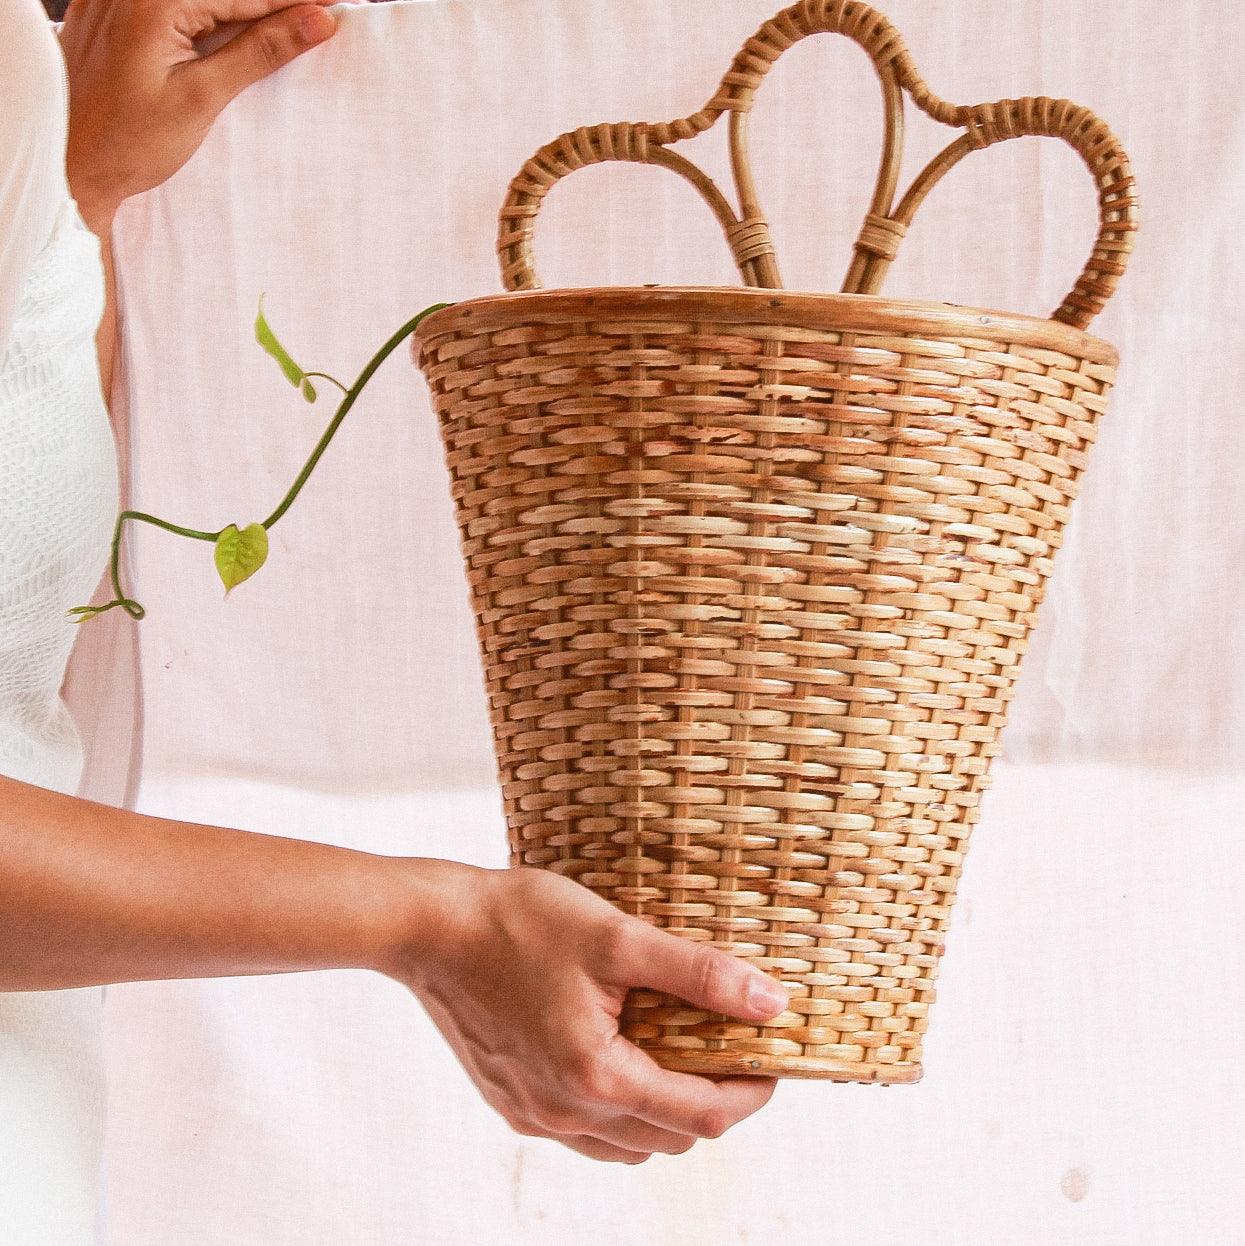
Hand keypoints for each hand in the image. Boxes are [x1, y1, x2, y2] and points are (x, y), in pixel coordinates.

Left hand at [59, 0, 342, 232]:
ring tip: (292, 24)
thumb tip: (316, 22)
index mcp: (154, 0)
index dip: (298, 1)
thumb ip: (260, 52)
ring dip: (246, 11)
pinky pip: (173, 3)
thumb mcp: (203, 97)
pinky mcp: (109, 8)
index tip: (337, 5)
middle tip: (322, 14)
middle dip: (275, 5)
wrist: (68, 166)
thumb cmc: (127, 143)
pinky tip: (240, 28)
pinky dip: (210, 12)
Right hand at [387, 864, 787, 1163]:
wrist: (430, 926)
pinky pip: (585, 1130)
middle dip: (713, 1102)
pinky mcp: (511, 1102)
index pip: (703, 1117)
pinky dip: (620, 1107)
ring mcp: (534, 1115)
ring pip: (628, 1143)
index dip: (751, 1093)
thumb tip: (772, 1003)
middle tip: (731, 1049)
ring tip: (681, 1052)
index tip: (773, 1058)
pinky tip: (620, 1055)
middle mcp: (564, 1113)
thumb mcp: (618, 937)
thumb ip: (699, 974)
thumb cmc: (520, 922)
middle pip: (669, 1138)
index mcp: (596, 1079)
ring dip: (666, 1111)